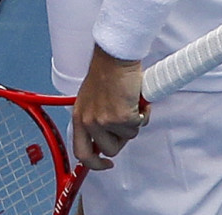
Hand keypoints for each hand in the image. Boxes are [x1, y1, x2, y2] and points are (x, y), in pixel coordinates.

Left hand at [70, 46, 147, 170]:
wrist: (114, 58)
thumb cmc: (106, 74)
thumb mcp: (91, 100)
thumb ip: (95, 119)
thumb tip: (107, 138)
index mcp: (78, 117)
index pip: (81, 153)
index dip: (95, 164)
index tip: (106, 163)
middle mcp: (88, 121)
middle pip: (109, 149)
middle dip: (122, 137)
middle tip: (125, 118)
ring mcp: (104, 121)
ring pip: (127, 137)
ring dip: (133, 123)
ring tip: (129, 102)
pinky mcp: (121, 117)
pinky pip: (138, 126)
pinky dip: (142, 114)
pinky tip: (137, 99)